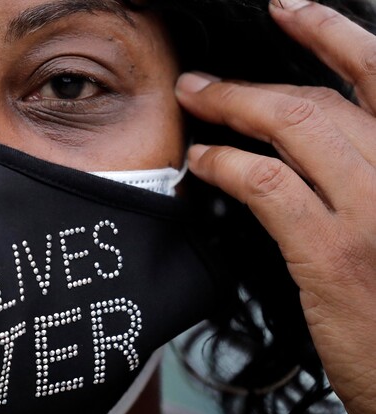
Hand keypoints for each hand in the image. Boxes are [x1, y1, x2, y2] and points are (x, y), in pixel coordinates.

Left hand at [175, 0, 375, 413]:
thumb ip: (371, 172)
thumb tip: (319, 142)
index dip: (335, 34)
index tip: (294, 9)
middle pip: (323, 98)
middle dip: (253, 82)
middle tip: (203, 80)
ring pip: (293, 125)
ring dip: (231, 107)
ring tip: (193, 101)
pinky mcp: (333, 252)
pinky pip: (265, 181)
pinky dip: (225, 163)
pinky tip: (202, 161)